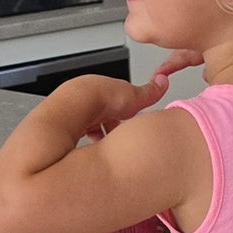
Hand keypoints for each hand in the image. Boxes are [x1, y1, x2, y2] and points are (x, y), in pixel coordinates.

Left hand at [57, 50, 204, 138]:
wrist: (80, 103)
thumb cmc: (102, 97)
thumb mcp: (134, 96)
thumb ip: (149, 92)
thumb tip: (162, 82)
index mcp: (106, 92)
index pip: (117, 106)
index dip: (125, 118)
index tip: (131, 128)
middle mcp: (90, 101)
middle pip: (104, 119)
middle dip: (112, 130)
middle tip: (121, 140)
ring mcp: (78, 112)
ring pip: (91, 129)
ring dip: (100, 139)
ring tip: (108, 148)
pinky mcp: (70, 125)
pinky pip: (80, 138)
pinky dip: (88, 144)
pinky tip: (95, 151)